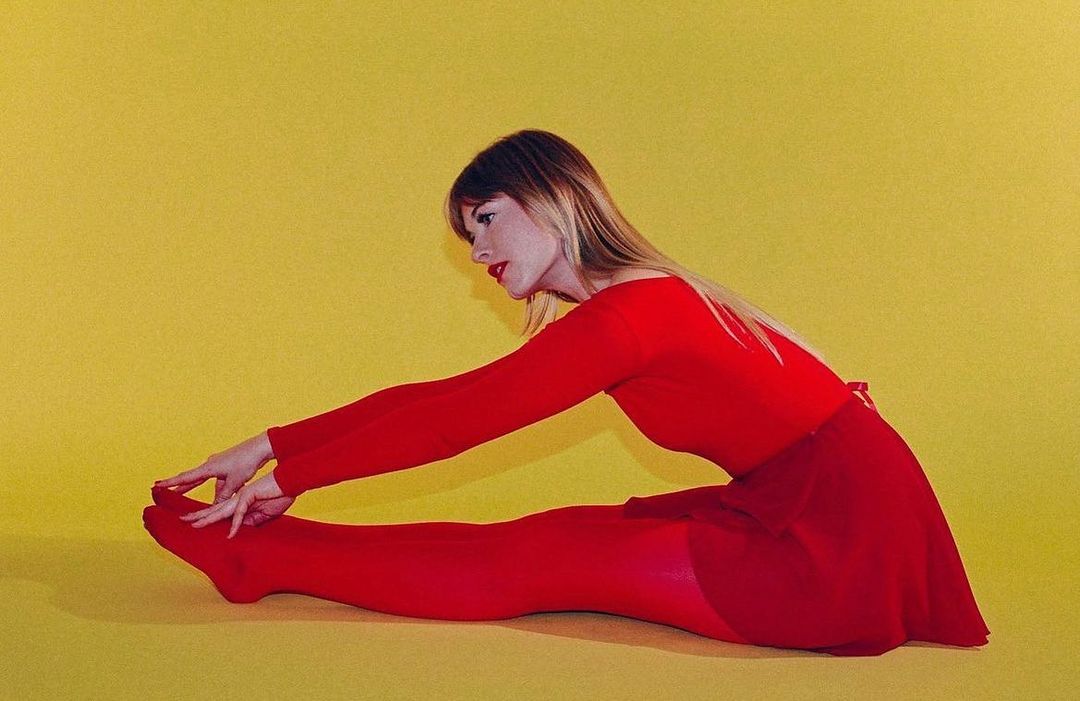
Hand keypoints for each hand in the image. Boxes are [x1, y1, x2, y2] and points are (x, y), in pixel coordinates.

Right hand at [154, 433, 270, 504]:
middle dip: (175, 485)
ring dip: (192, 487)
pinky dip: (212, 488)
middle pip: (189, 477)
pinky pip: (214, 479)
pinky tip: (216, 496)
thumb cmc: (247, 462)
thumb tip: (215, 507)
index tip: (156, 485)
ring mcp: (217, 465)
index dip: (170, 483)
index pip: (186, 477)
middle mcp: (210, 465)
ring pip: (201, 479)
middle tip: (160, 489)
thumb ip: (224, 495)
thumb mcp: (234, 482)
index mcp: (209, 468)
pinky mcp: (225, 466)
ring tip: (177, 494)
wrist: (259, 448)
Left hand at [180, 472, 293, 538]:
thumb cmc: (280, 495)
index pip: (220, 510)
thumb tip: (238, 528)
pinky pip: (239, 514)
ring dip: (207, 519)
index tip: (196, 521)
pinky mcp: (249, 496)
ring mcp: (242, 496)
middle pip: (214, 509)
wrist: (290, 482)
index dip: (207, 516)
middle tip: (182, 519)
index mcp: (240, 501)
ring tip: (193, 524)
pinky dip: (235, 525)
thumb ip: (250, 519)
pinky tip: (230, 535)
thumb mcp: (264, 513)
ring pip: (220, 510)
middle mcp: (237, 498)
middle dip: (198, 515)